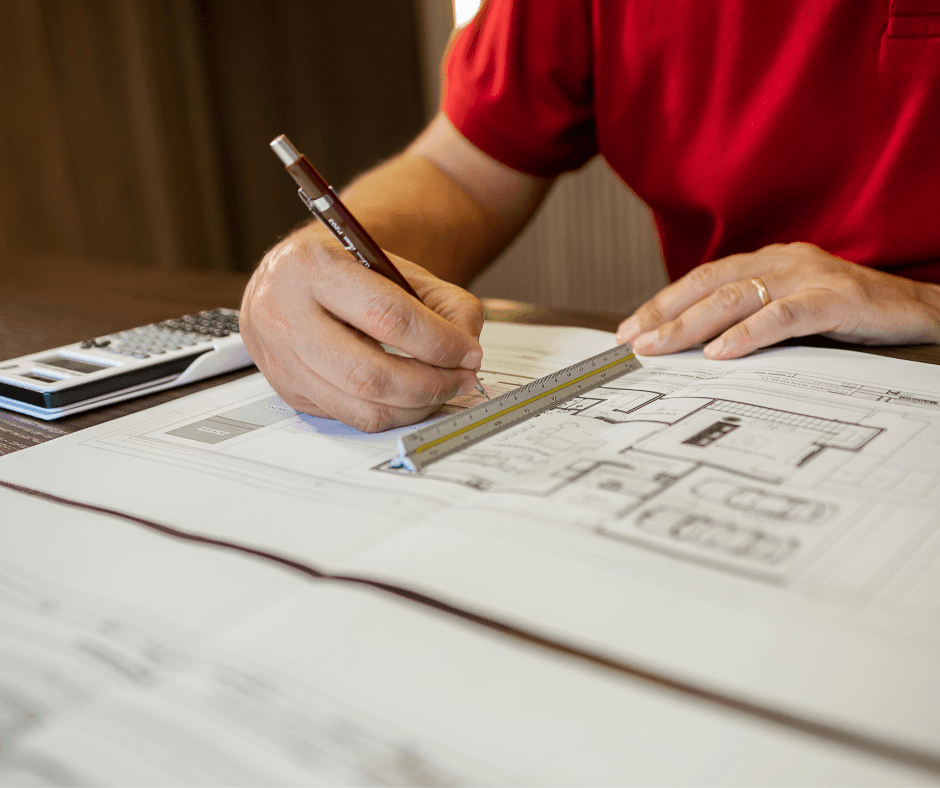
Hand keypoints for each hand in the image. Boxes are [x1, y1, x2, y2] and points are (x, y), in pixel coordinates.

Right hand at [240, 224, 484, 431]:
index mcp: (313, 268)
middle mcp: (286, 316)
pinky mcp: (289, 391)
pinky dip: (392, 413)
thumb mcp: (393, 266)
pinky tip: (411, 397)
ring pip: (361, 405)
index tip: (469, 352)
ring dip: (416, 406)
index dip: (438, 342)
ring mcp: (283, 360)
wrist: (285, 280)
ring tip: (443, 388)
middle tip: (462, 378)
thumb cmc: (343, 270)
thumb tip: (468, 347)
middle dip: (430, 383)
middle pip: (371, 373)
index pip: (387, 316)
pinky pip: (350, 417)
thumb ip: (443, 301)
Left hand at [616, 242, 939, 358]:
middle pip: (708, 286)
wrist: (921, 313)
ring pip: (735, 298)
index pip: (703, 280)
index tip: (629, 329)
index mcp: (768, 263)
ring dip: (690, 325)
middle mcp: (782, 263)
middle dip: (664, 314)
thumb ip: (751, 320)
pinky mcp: (834, 300)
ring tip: (658, 347)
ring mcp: (808, 278)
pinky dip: (748, 334)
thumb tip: (697, 348)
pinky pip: (783, 316)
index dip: (663, 303)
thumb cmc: (851, 316)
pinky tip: (719, 352)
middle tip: (630, 341)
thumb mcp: (792, 314)